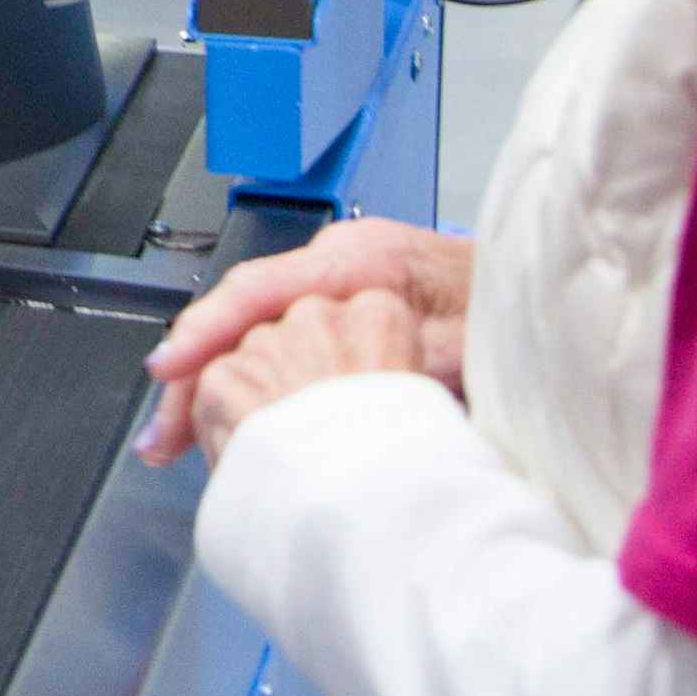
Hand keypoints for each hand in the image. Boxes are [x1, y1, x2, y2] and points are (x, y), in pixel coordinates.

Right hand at [136, 217, 470, 464]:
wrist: (534, 291)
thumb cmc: (502, 313)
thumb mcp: (457, 346)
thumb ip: (393, 358)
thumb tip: (338, 389)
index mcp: (357, 258)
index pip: (257, 289)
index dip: (206, 332)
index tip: (168, 372)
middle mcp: (335, 257)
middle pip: (240, 311)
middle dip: (192, 371)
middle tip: (161, 438)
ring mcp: (333, 275)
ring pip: (251, 323)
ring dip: (212, 376)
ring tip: (175, 436)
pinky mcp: (339, 298)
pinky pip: (273, 329)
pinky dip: (243, 368)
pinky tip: (225, 408)